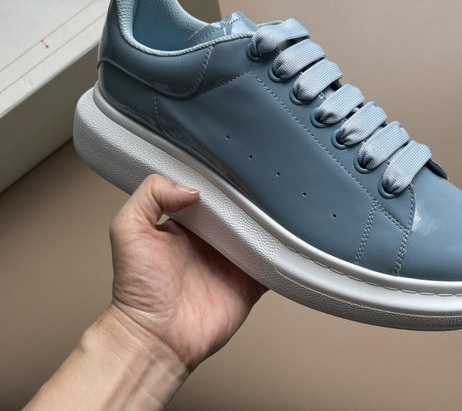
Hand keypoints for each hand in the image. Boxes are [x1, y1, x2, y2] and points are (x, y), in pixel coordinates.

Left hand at [108, 174, 266, 371]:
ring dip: (268, 224)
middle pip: (237, 211)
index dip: (219, 183)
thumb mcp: (128, 230)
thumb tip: (190, 188)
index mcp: (186, 224)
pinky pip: (272, 263)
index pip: (208, 194)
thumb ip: (150, 196)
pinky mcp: (249, 282)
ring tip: (277, 209)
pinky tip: (285, 241)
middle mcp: (211, 240)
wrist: (156, 338)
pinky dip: (281, 254)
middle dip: (249, 200)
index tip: (231, 172)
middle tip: (259, 188)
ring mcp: (232, 261)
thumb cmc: (137, 291)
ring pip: (258, 233)